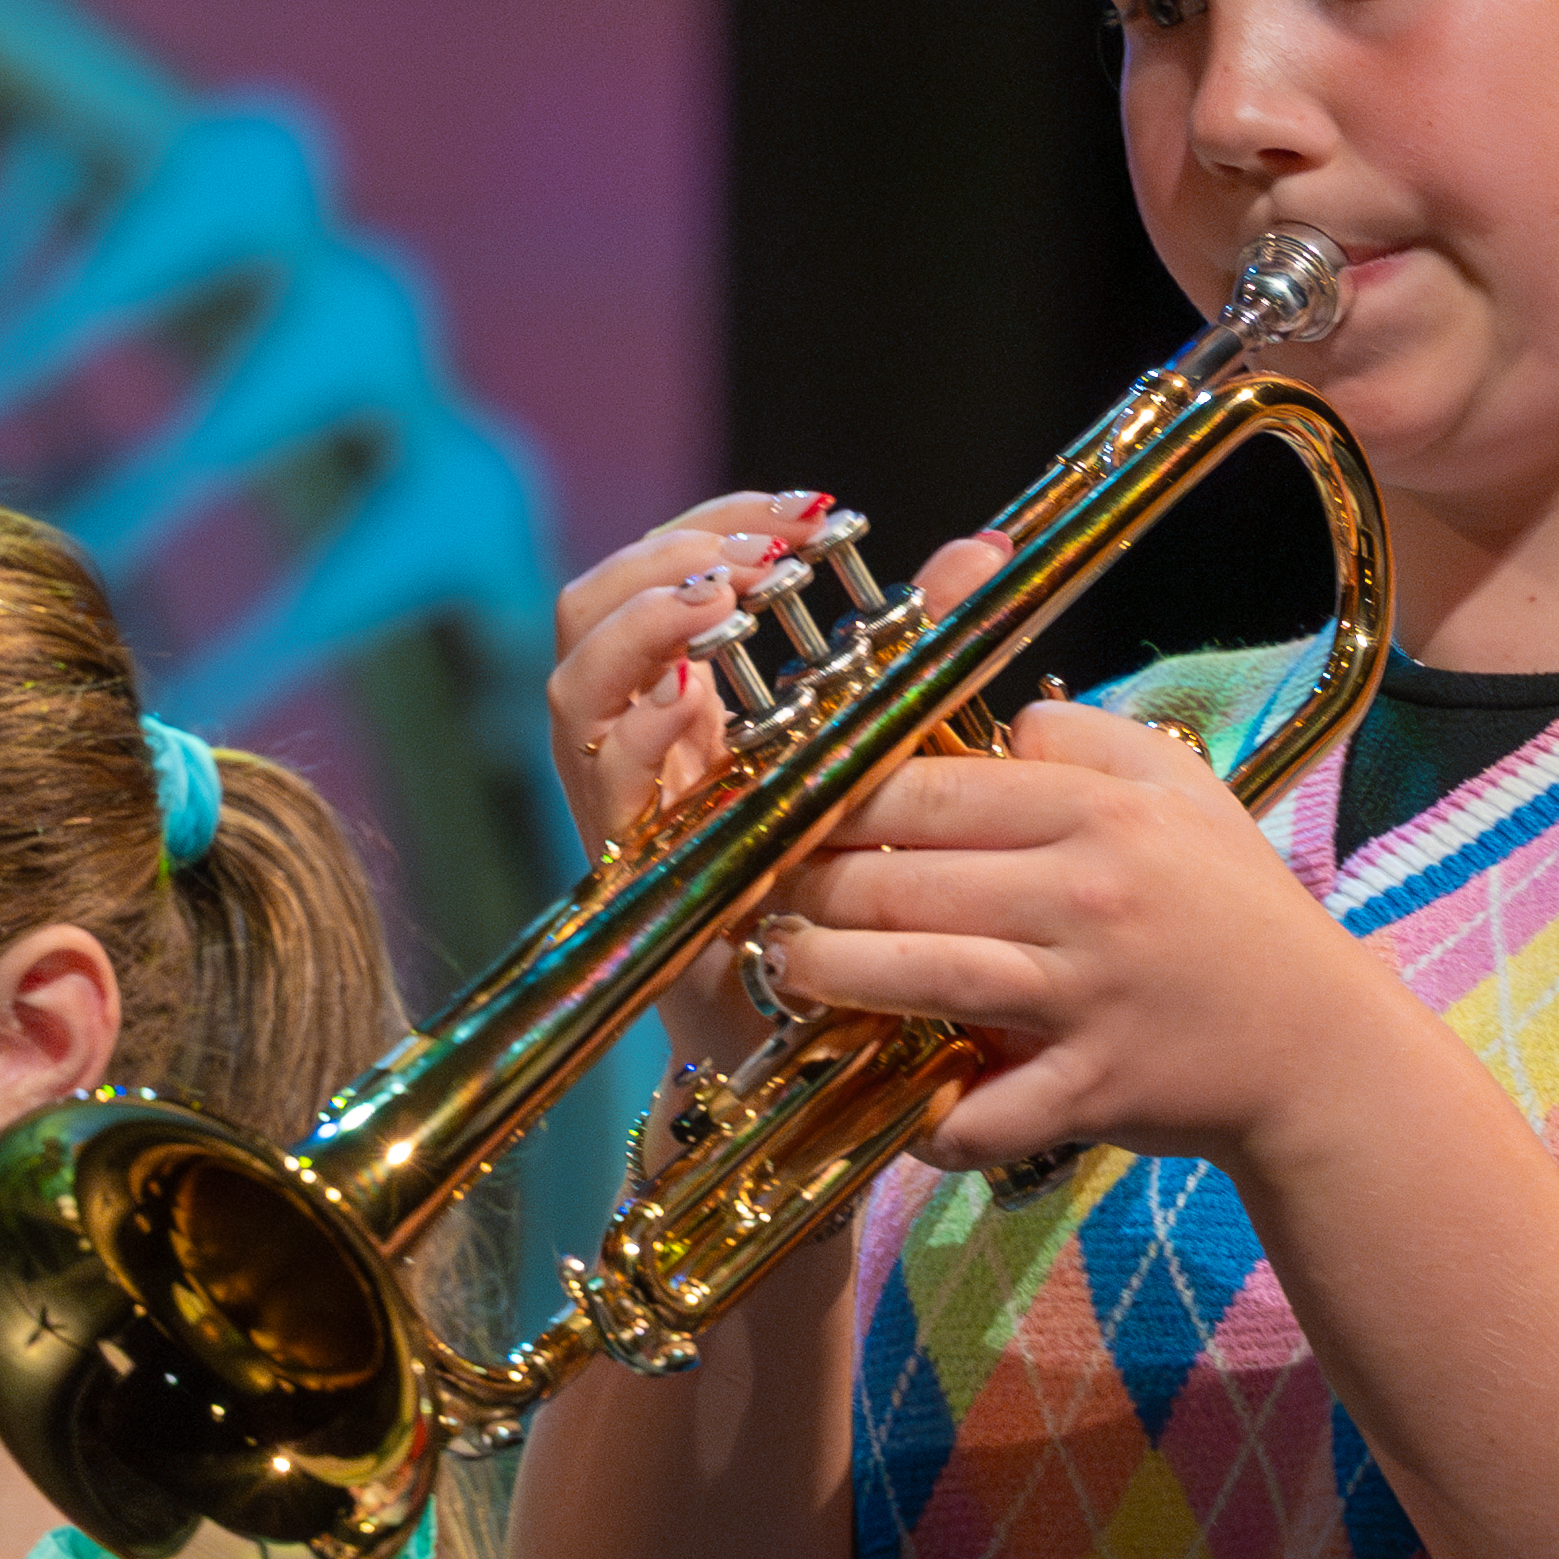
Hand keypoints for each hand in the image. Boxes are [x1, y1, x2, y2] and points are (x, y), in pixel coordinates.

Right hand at [548, 499, 1006, 1074]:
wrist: (833, 1044)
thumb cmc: (859, 894)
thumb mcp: (891, 749)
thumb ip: (922, 649)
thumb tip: (984, 550)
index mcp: (692, 708)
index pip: (659, 577)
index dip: (716, 524)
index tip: (806, 513)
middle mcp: (643, 748)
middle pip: (587, 612)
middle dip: (665, 559)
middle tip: (758, 559)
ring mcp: (630, 806)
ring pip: (574, 686)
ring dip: (642, 625)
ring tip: (723, 601)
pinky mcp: (639, 868)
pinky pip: (602, 784)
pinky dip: (637, 727)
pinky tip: (692, 700)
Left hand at [783, 700, 1398, 1170]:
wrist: (1319, 1045)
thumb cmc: (1234, 907)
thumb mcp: (1181, 787)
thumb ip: (1082, 736)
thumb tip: (990, 725)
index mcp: (1100, 811)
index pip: (929, 786)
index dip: (834, 799)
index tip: (783, 811)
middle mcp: (1086, 895)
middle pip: (900, 879)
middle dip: (806, 886)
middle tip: (758, 893)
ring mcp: (1083, 999)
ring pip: (916, 978)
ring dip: (827, 976)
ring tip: (783, 967)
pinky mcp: (1089, 1092)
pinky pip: (981, 1112)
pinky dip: (929, 1118)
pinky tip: (893, 1103)